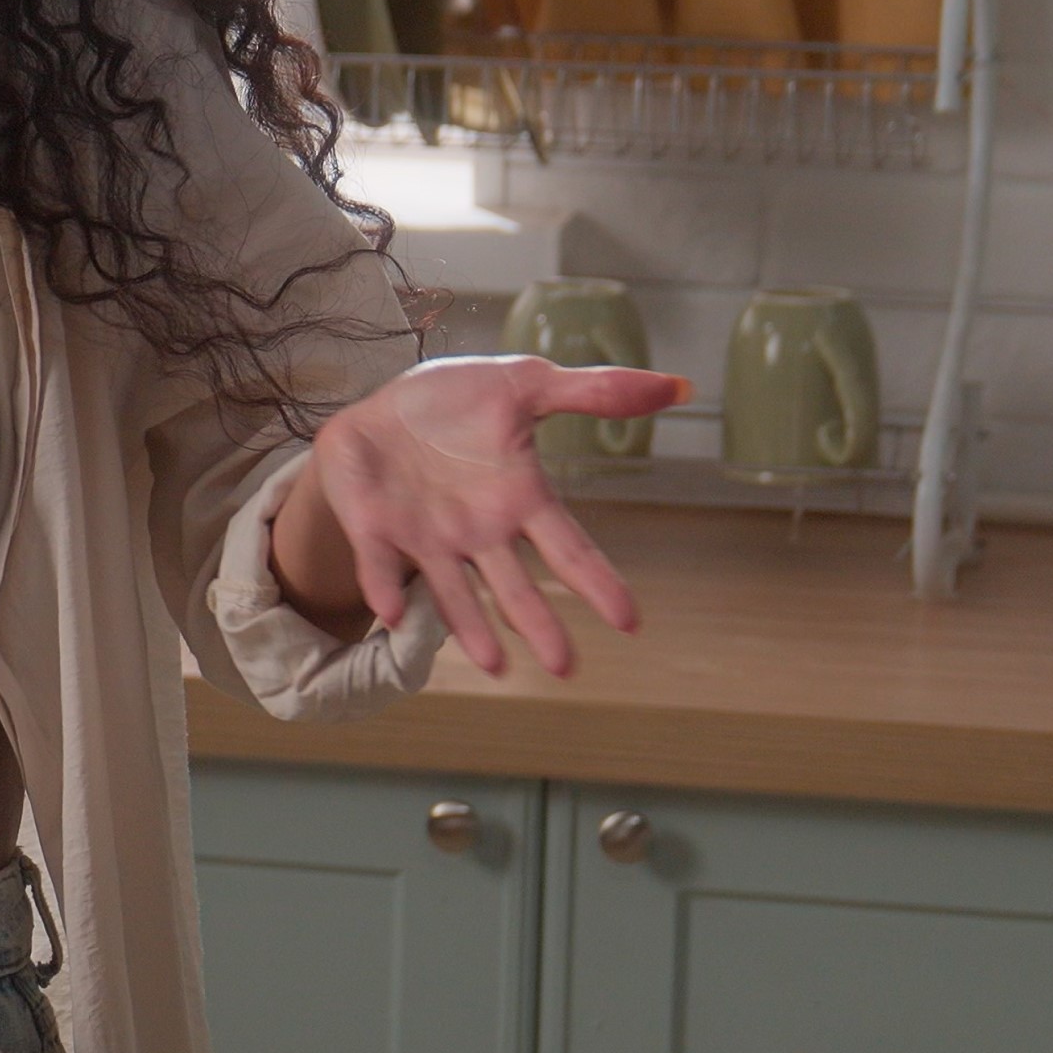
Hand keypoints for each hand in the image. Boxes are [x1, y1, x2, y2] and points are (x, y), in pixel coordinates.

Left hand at [277, 356, 692, 677]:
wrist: (383, 406)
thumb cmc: (458, 402)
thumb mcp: (526, 384)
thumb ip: (593, 391)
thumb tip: (677, 387)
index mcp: (518, 500)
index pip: (568, 549)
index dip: (596, 582)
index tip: (629, 622)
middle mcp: (477, 532)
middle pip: (514, 587)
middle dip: (538, 624)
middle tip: (565, 667)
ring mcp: (426, 537)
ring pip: (453, 592)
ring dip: (470, 627)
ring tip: (495, 666)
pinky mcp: (375, 530)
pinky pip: (382, 564)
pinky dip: (389, 587)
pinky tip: (396, 614)